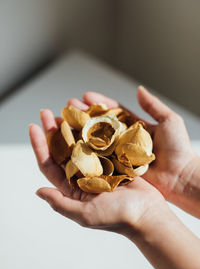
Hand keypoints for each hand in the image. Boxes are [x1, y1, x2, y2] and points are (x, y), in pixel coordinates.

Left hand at [29, 109, 165, 235]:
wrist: (148, 214)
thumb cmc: (118, 217)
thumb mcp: (85, 214)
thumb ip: (61, 203)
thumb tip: (38, 191)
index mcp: (72, 188)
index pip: (49, 164)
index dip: (39, 146)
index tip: (33, 126)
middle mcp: (82, 175)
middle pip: (62, 149)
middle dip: (53, 131)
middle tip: (46, 112)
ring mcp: (98, 165)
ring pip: (80, 142)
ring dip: (72, 126)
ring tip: (66, 110)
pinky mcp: (114, 159)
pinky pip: (100, 141)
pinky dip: (94, 128)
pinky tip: (89, 115)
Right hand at [74, 87, 196, 201]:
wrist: (181, 176)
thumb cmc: (178, 149)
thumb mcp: (169, 121)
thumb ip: (153, 106)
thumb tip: (139, 89)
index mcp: (133, 127)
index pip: (112, 111)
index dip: (99, 103)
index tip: (85, 96)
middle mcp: (123, 140)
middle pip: (99, 125)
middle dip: (83, 115)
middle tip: (68, 107)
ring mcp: (118, 155)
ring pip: (96, 141)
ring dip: (80, 132)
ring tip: (64, 122)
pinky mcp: (117, 169)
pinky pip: (99, 160)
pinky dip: (86, 153)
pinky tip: (72, 146)